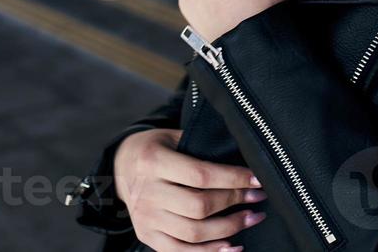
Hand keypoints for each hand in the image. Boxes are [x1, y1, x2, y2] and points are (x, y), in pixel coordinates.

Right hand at [114, 128, 267, 250]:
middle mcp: (147, 192)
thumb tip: (242, 156)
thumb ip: (199, 146)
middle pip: (199, 206)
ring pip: (194, 233)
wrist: (120, 167)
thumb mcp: (171, 137)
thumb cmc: (155, 149)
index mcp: (153, 162)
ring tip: (252, 218)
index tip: (257, 179)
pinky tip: (233, 246)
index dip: (233, 179)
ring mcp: (146, 218)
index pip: (200, 175)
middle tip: (257, 197)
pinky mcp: (147, 236)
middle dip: (235, 202)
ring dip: (230, 228)